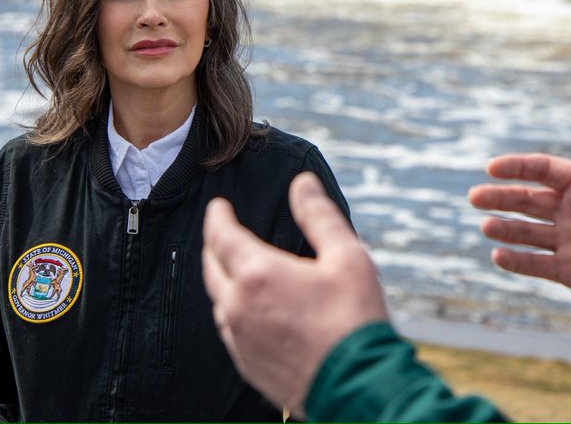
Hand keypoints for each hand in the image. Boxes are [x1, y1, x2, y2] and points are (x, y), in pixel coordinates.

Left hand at [203, 172, 389, 415]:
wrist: (358, 387)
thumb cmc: (354, 320)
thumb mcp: (347, 257)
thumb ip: (319, 216)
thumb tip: (303, 183)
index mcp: (258, 274)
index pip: (222, 236)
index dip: (217, 217)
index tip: (218, 206)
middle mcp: (239, 307)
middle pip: (212, 268)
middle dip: (214, 246)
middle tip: (221, 233)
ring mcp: (240, 339)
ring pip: (219, 302)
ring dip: (223, 281)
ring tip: (235, 269)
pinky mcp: (248, 365)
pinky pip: (231, 330)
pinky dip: (234, 311)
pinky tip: (251, 311)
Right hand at [467, 132, 570, 297]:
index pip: (544, 171)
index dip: (517, 168)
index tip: (491, 168)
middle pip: (529, 201)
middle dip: (501, 197)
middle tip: (474, 197)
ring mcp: (570, 242)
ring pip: (528, 232)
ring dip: (505, 228)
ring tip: (486, 227)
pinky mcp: (570, 271)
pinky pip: (537, 265)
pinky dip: (517, 262)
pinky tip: (498, 256)